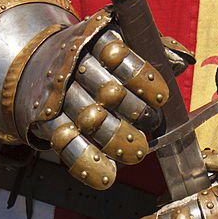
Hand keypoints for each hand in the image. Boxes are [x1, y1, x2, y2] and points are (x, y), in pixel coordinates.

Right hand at [0, 0, 182, 189]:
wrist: (36, 62)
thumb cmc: (95, 54)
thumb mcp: (120, 40)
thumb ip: (153, 47)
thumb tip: (181, 60)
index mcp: (95, 40)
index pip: (118, 55)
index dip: (141, 77)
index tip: (161, 97)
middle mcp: (74, 67)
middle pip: (105, 90)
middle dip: (133, 110)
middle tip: (152, 124)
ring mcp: (59, 96)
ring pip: (88, 119)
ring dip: (114, 139)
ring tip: (137, 154)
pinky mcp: (46, 121)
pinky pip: (65, 143)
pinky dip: (85, 162)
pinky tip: (105, 178)